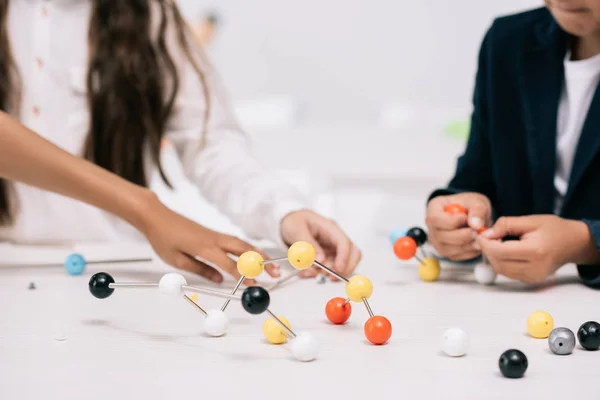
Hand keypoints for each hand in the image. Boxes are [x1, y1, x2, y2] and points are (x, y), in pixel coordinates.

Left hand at [139, 195, 276, 283]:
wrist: (157, 216)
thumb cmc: (163, 238)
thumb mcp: (177, 260)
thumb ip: (200, 270)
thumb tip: (219, 280)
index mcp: (205, 248)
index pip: (229, 263)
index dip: (243, 275)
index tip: (255, 284)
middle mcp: (214, 239)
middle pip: (244, 250)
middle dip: (261, 262)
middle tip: (276, 273)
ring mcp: (215, 234)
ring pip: (242, 244)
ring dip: (258, 254)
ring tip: (272, 265)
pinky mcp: (213, 233)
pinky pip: (235, 241)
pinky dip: (248, 248)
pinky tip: (254, 255)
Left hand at [280, 210, 360, 279]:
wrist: (290, 221)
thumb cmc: (295, 221)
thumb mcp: (297, 229)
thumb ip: (308, 244)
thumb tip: (320, 260)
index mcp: (330, 228)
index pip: (344, 242)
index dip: (344, 257)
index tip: (338, 269)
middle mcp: (335, 239)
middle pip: (352, 254)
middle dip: (345, 268)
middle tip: (331, 277)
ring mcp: (332, 248)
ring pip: (341, 264)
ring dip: (328, 272)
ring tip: (309, 271)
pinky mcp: (327, 256)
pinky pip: (328, 268)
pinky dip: (319, 273)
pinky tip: (308, 271)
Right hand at [425, 192, 491, 259]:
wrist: (473, 216)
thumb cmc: (469, 206)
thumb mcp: (476, 201)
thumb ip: (478, 210)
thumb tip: (476, 225)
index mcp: (434, 209)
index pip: (435, 219)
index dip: (451, 222)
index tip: (466, 218)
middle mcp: (432, 226)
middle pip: (440, 236)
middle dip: (461, 236)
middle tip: (476, 231)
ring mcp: (437, 241)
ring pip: (447, 249)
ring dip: (466, 245)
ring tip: (479, 236)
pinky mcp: (446, 251)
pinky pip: (456, 256)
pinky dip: (469, 252)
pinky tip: (476, 242)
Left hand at [477, 215, 597, 283]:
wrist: (573, 243)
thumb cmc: (553, 229)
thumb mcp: (530, 220)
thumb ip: (506, 225)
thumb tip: (486, 233)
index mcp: (535, 251)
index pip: (500, 251)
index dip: (485, 243)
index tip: (479, 233)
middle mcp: (535, 268)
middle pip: (498, 262)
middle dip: (487, 249)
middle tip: (485, 236)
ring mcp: (533, 277)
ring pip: (500, 269)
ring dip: (493, 256)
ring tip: (496, 241)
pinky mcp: (531, 280)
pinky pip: (508, 272)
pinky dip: (501, 261)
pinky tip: (504, 250)